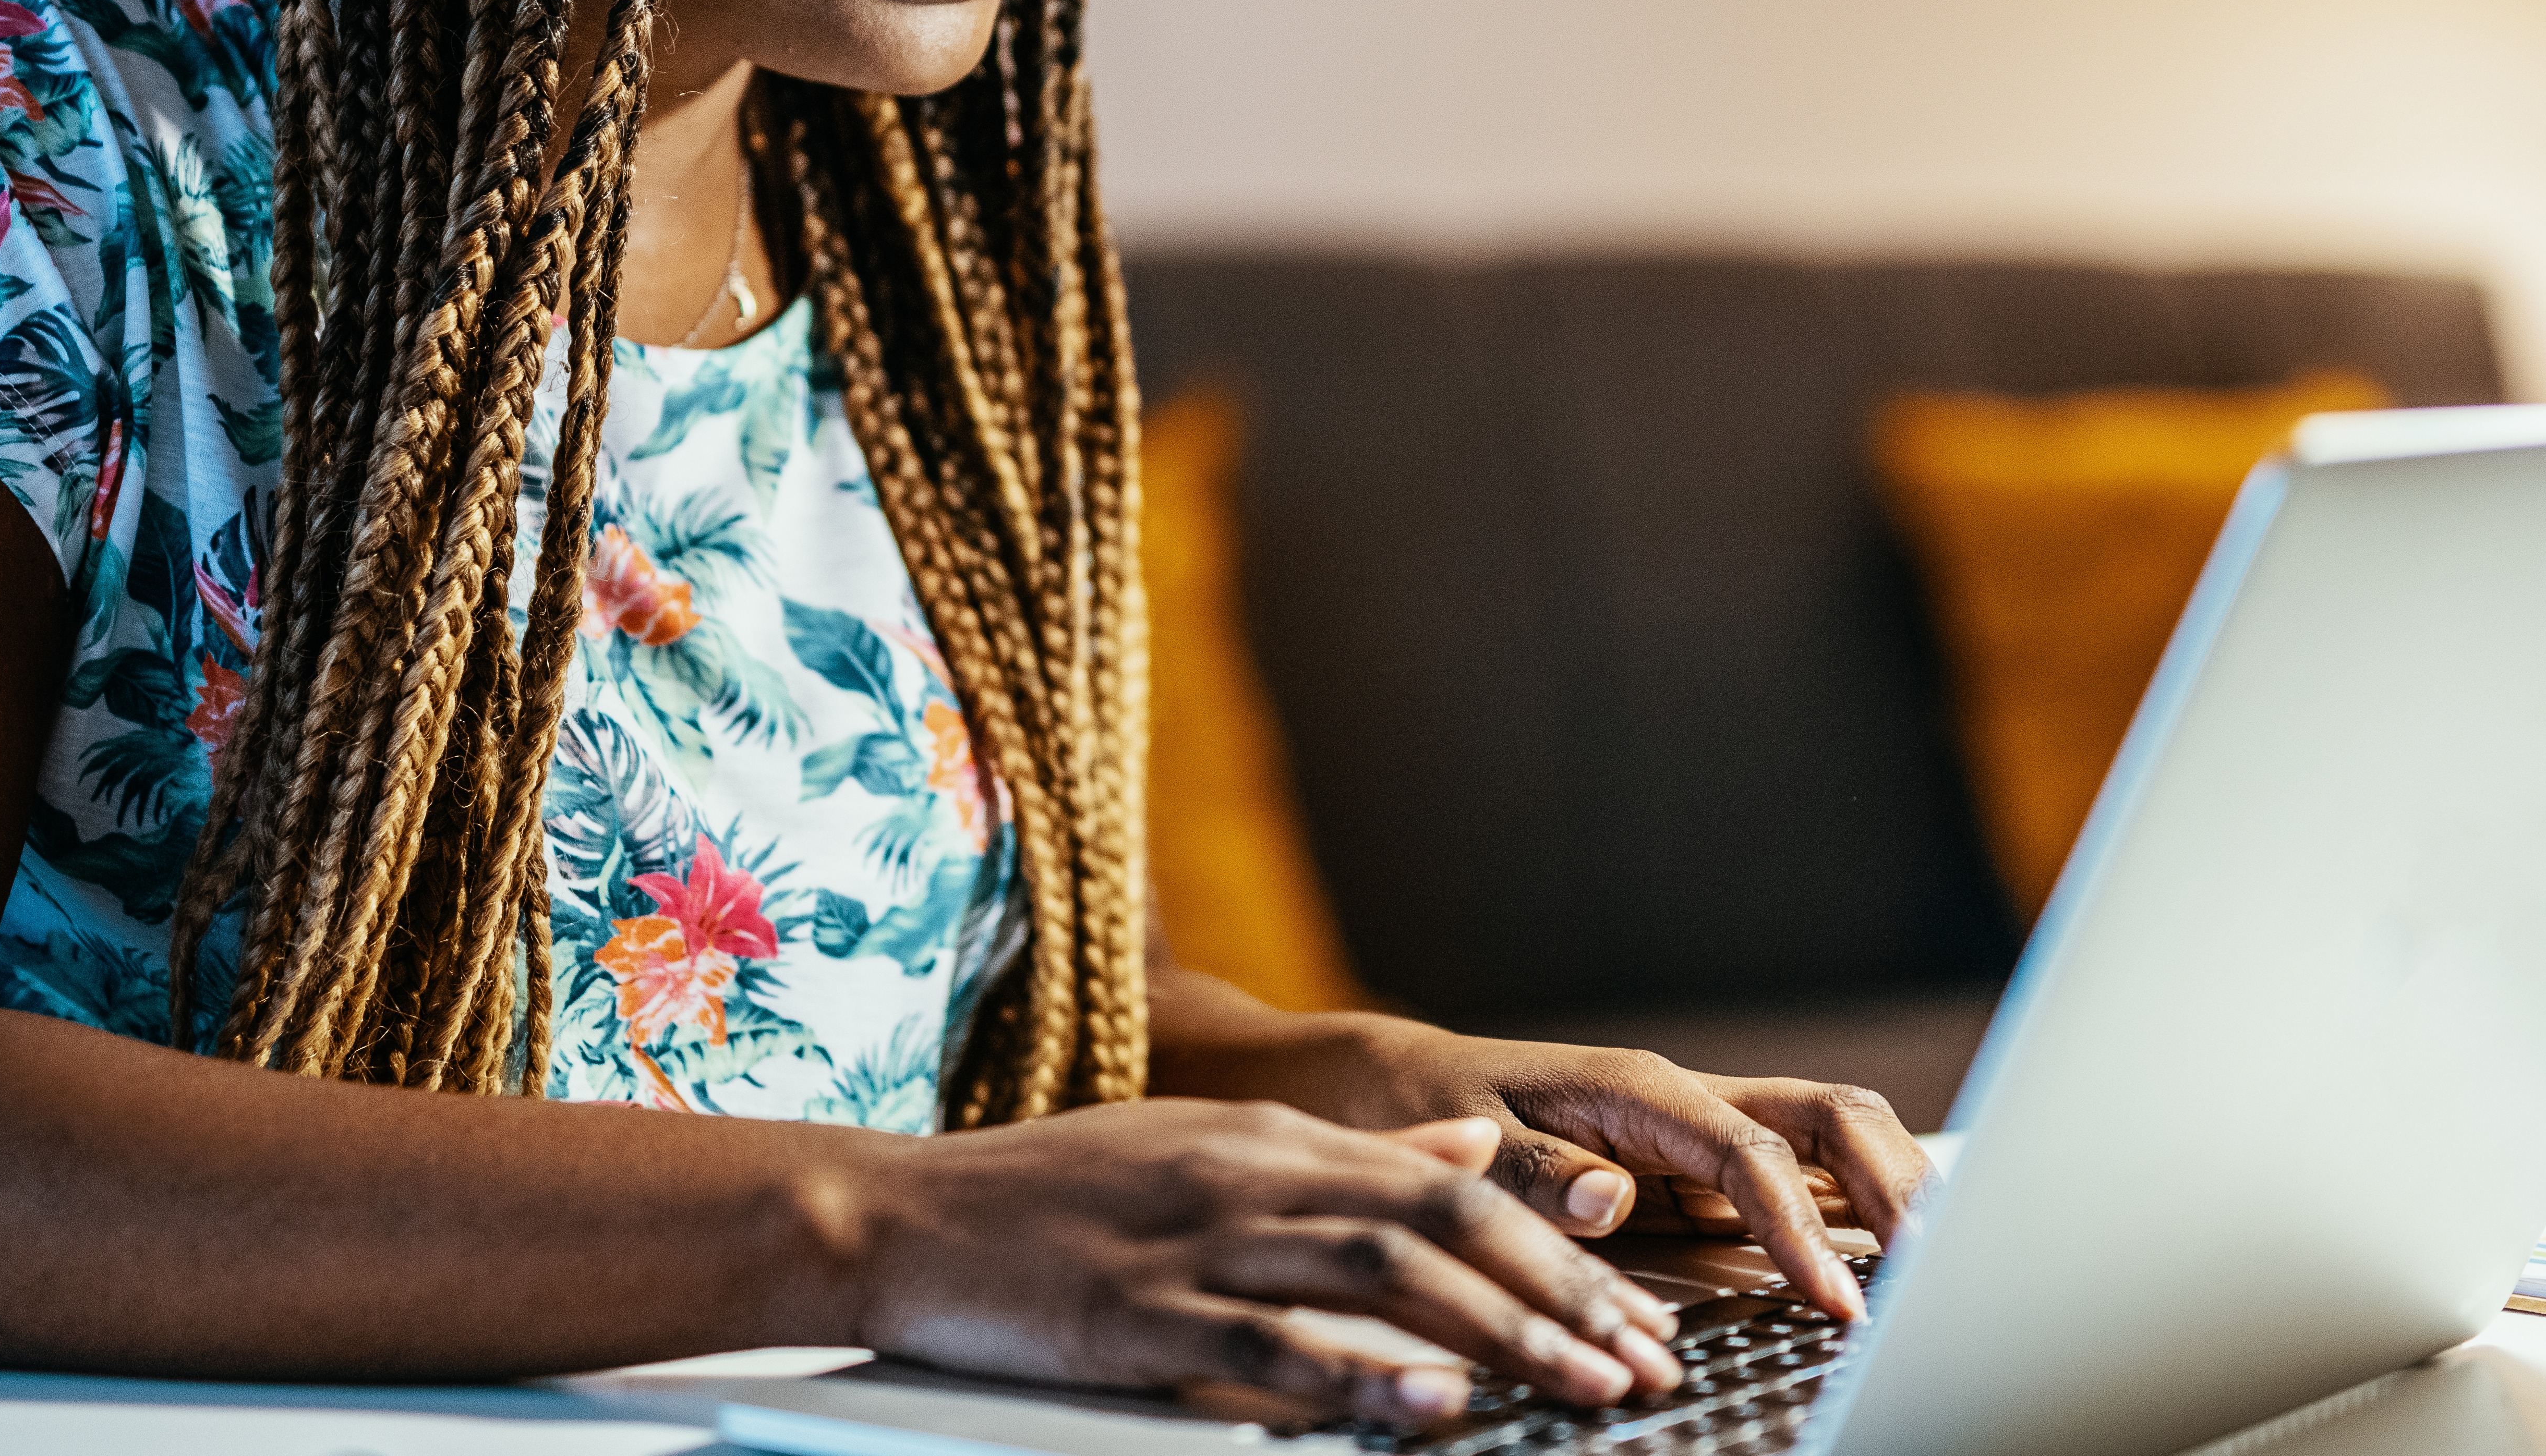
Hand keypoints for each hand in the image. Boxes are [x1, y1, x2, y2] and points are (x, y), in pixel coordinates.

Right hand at [849, 1101, 1683, 1424]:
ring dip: (1497, 1332)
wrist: (898, 1214)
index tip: (1637, 1314)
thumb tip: (1471, 1146)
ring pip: (1381, 1275)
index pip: (1454, 1186)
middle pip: (1443, 1223)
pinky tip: (1429, 1405)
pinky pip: (1268, 1346)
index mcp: (1276, 1140)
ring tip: (1583, 1384)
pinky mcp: (1139, 1314)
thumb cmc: (1054, 1193)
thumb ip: (1351, 1151)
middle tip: (1647, 1362)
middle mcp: (1253, 1177)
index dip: (1559, 1250)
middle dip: (1561, 1294)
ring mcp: (1196, 1244)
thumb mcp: (1212, 1144)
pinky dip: (1359, 1375)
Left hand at [1256, 1024, 1930, 1321]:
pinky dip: (1850, 1212)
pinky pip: (1796, 1178)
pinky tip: (1881, 1262)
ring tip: (1936, 1267)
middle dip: (1894, 1186)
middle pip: (1831, 1120)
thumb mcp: (1460, 1144)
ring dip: (1890, 1193)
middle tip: (1935, 1272)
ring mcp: (1700, 1132)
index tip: (1835, 1301)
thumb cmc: (1423, 1110)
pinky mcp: (1698, 1167)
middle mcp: (1687, 1101)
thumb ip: (1539, 1178)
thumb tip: (1615, 1203)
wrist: (1390, 1087)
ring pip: (1830, 1141)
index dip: (1800, 1230)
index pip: (1751, 1155)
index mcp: (1640, 1093)